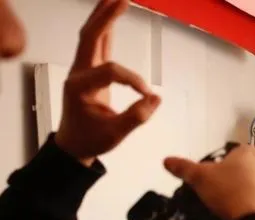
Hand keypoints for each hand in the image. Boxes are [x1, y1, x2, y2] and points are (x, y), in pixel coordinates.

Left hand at [55, 0, 160, 165]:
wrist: (73, 144)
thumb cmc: (90, 139)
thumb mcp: (114, 134)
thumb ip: (135, 117)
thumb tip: (155, 99)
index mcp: (80, 87)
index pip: (111, 71)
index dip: (133, 80)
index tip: (148, 96)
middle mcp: (77, 74)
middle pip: (90, 37)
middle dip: (106, 17)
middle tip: (123, 0)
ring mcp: (81, 70)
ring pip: (90, 36)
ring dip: (103, 16)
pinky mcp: (89, 71)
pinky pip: (96, 44)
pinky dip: (105, 29)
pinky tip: (112, 16)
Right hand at [164, 144, 254, 219]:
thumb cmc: (228, 192)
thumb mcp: (200, 179)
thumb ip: (184, 168)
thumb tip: (166, 160)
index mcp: (246, 152)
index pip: (232, 153)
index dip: (221, 165)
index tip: (213, 180)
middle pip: (247, 169)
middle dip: (236, 179)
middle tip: (222, 195)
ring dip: (250, 193)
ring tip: (235, 209)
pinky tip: (251, 217)